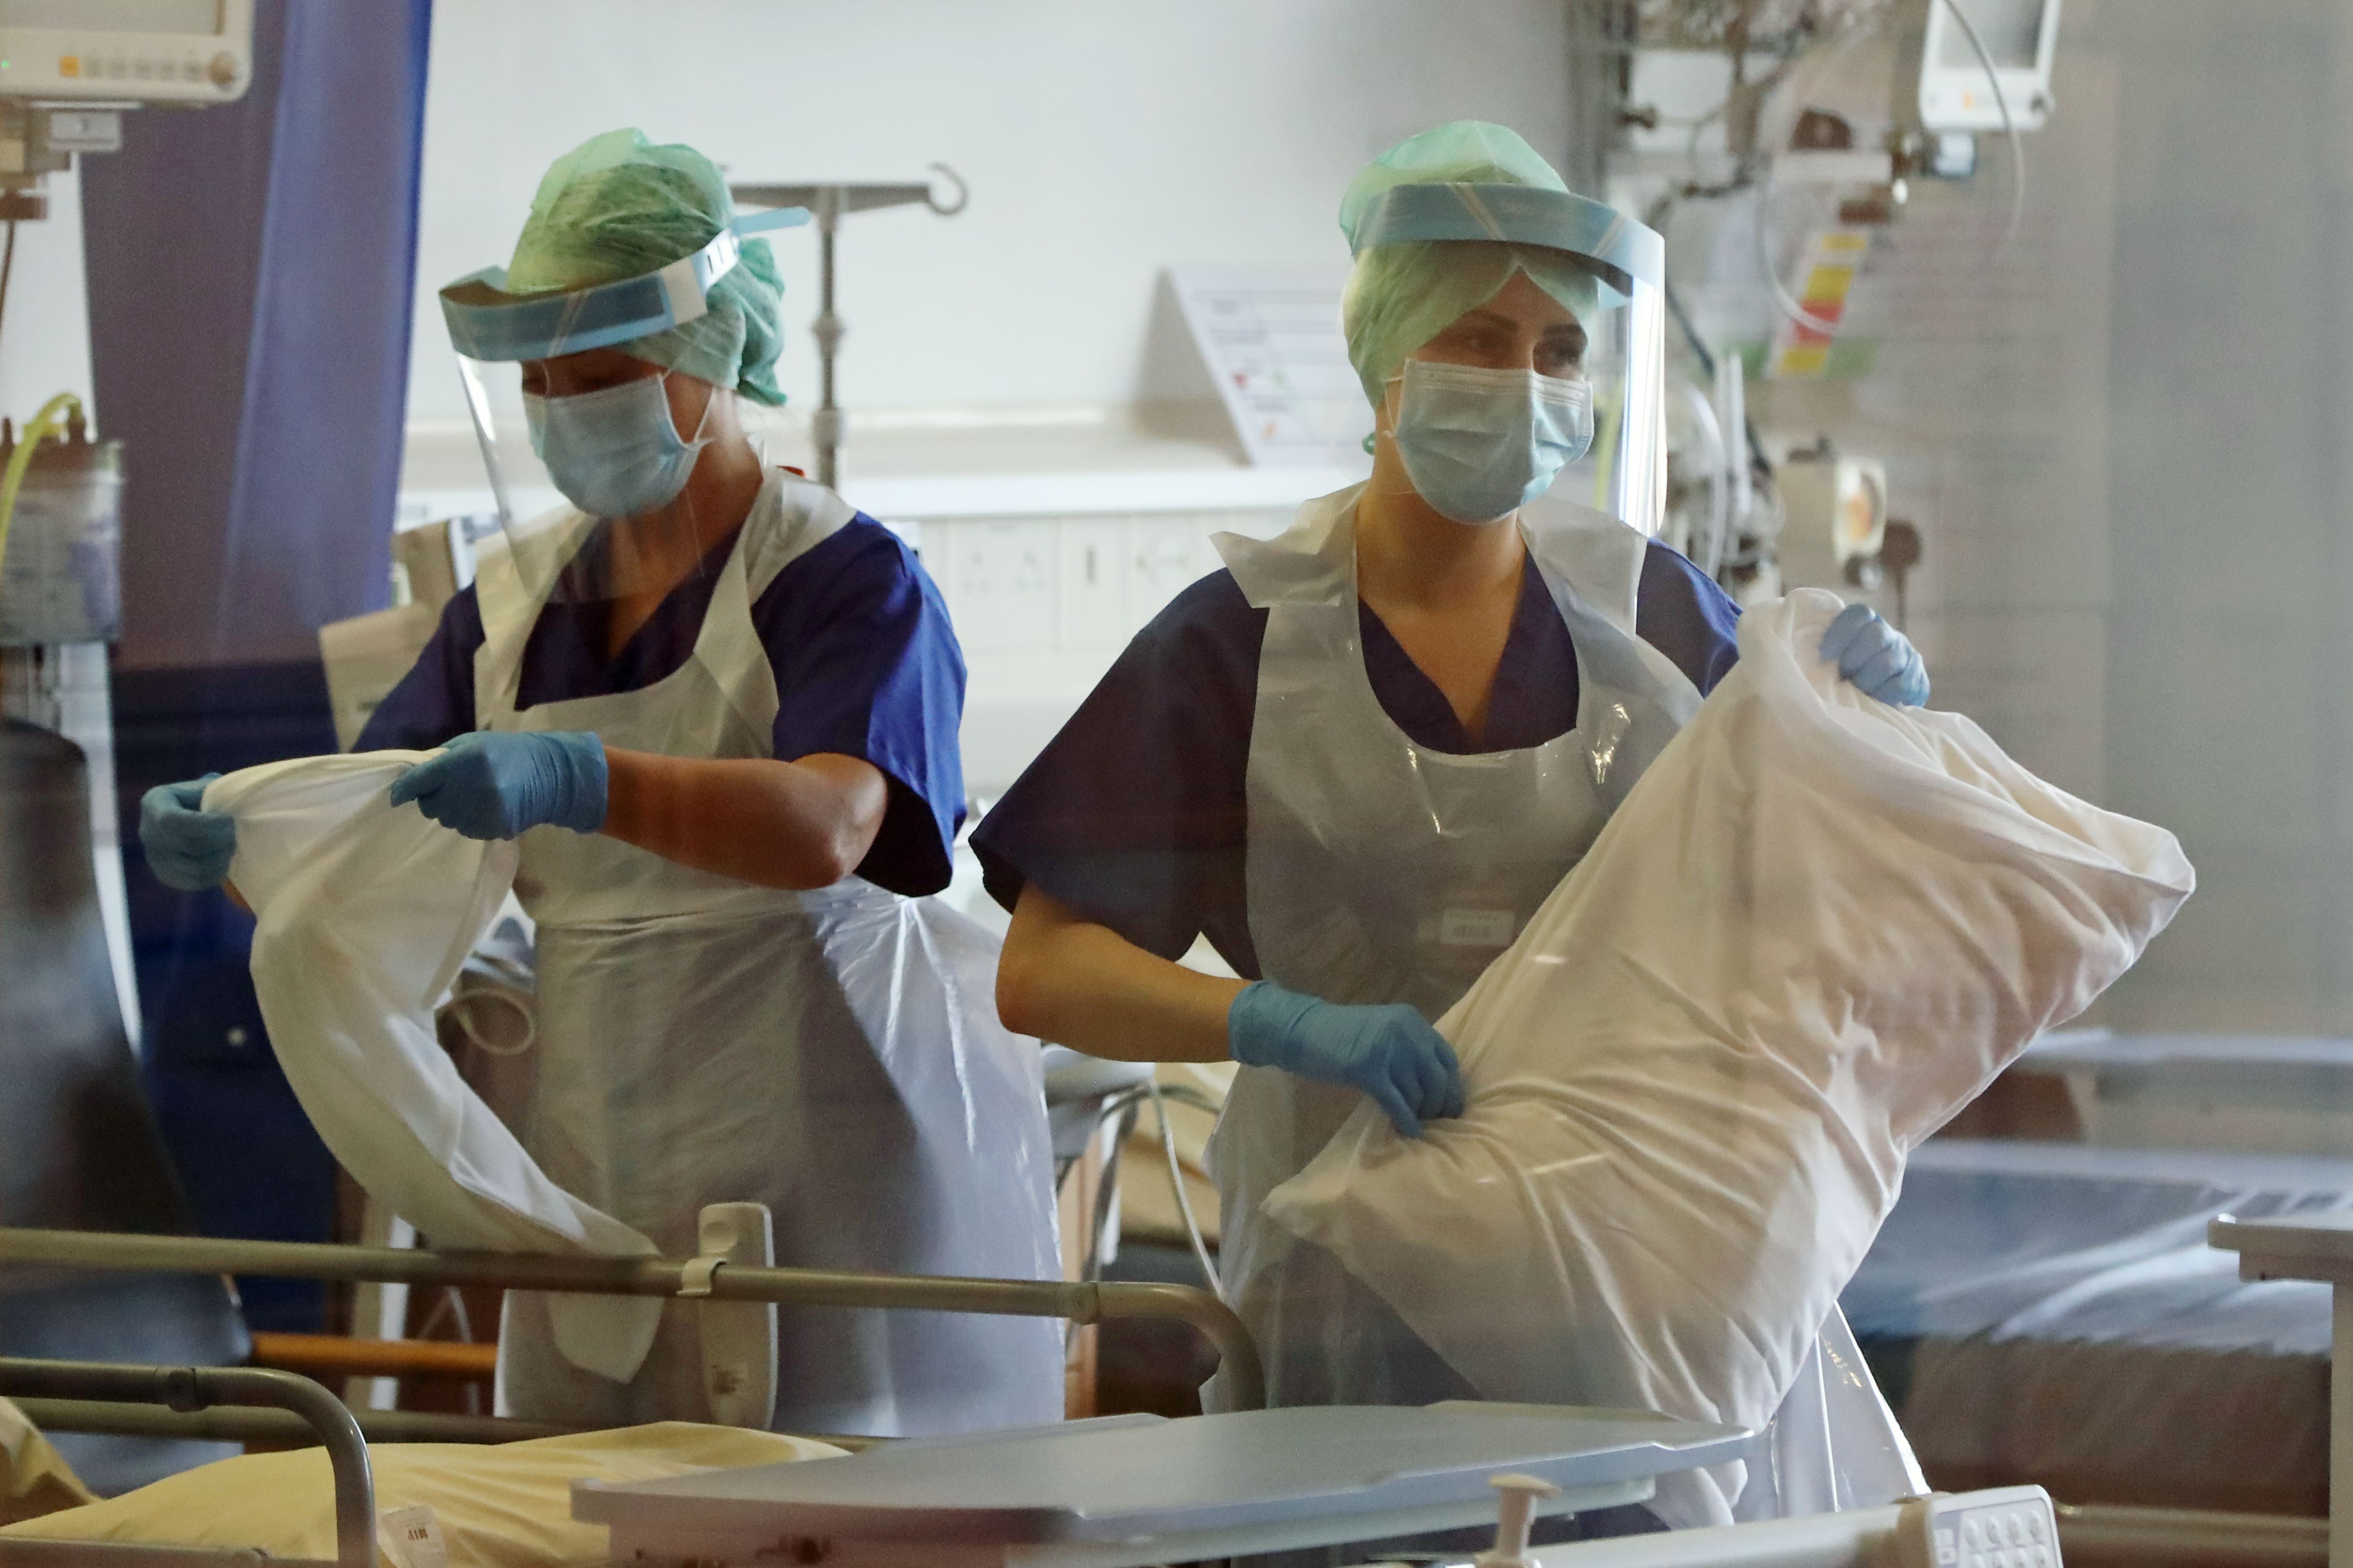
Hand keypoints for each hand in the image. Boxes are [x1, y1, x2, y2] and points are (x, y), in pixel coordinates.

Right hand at [139, 775, 234, 890]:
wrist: (194, 814)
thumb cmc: (206, 797)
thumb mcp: (207, 786)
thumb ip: (216, 791)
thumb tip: (230, 799)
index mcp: (154, 802)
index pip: (172, 820)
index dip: (205, 824)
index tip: (229, 821)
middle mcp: (147, 830)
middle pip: (186, 846)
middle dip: (219, 843)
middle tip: (235, 836)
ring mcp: (152, 854)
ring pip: (191, 867)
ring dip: (219, 859)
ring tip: (232, 848)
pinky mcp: (163, 872)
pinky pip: (189, 881)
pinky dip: (212, 876)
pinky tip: (224, 865)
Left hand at [388, 731, 607, 840]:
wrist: (551, 775)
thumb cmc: (508, 752)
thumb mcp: (474, 743)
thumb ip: (443, 759)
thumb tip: (415, 775)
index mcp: (463, 762)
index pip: (420, 781)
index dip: (404, 790)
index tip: (396, 797)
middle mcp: (469, 788)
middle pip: (430, 805)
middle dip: (434, 797)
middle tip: (450, 788)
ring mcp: (481, 812)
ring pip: (447, 820)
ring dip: (451, 810)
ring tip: (472, 797)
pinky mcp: (492, 829)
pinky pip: (465, 829)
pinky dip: (468, 820)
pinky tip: (485, 807)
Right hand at [1227, 981, 1464, 1137]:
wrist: (1303, 1031)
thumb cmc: (1341, 1035)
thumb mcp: (1383, 1032)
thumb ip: (1408, 1048)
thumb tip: (1434, 1087)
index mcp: (1412, 1020)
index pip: (1447, 1058)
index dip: (1452, 1086)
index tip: (1451, 1107)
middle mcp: (1406, 1031)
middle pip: (1438, 1078)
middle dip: (1440, 1105)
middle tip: (1436, 1123)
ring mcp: (1387, 1049)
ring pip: (1418, 1092)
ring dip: (1421, 1114)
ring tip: (1420, 1127)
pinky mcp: (1368, 1069)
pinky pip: (1396, 1102)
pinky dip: (1405, 1120)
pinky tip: (1409, 1132)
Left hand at [1820, 603, 1928, 706]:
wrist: (1876, 697)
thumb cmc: (1843, 674)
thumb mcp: (1832, 657)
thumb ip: (1823, 650)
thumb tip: (1804, 653)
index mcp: (1867, 623)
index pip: (1859, 614)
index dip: (1840, 632)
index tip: (1824, 655)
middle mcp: (1890, 635)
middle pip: (1876, 636)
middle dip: (1853, 659)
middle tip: (1842, 676)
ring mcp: (1907, 656)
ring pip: (1888, 662)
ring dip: (1866, 680)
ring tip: (1855, 690)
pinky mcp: (1919, 679)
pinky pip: (1903, 685)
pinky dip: (1884, 695)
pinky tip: (1873, 699)